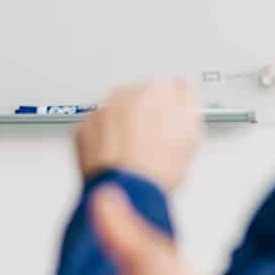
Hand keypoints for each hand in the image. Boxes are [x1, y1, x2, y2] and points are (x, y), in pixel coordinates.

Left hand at [76, 78, 201, 189]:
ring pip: (114, 114)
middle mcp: (124, 94)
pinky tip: (117, 159)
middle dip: (142, 117)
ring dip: (121, 128)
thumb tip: (183, 85)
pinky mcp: (83, 130)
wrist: (128, 189)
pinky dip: (104, 142)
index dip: (167, 110)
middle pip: (136, 100)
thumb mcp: (191, 132)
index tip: (169, 125)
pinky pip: (97, 131)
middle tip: (151, 144)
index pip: (163, 89)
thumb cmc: (159, 165)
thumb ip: (187, 100)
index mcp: (154, 90)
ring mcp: (101, 111)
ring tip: (133, 155)